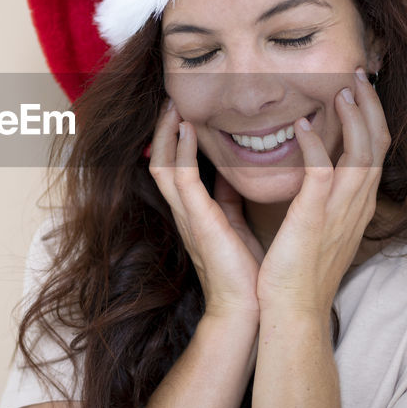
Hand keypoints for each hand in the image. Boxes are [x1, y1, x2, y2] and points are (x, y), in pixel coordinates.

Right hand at [148, 102, 261, 320]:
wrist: (246, 309)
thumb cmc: (244, 271)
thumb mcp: (236, 224)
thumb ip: (229, 199)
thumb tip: (232, 174)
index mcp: (193, 212)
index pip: (174, 167)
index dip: (174, 139)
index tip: (182, 110)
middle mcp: (184, 211)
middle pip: (160, 161)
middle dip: (162, 129)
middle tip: (170, 98)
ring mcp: (188, 216)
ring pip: (164, 165)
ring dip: (166, 133)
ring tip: (173, 105)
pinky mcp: (199, 221)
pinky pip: (182, 179)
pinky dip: (183, 151)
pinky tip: (188, 129)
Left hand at [257, 69, 390, 313]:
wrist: (293, 311)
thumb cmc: (298, 272)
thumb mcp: (317, 226)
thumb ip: (319, 197)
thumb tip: (310, 172)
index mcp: (357, 205)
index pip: (376, 150)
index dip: (372, 116)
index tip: (358, 89)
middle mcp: (357, 204)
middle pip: (378, 142)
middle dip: (369, 104)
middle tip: (356, 73)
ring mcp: (340, 210)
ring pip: (361, 151)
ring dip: (352, 115)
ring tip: (340, 87)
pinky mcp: (315, 217)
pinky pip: (322, 171)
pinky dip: (314, 144)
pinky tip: (301, 125)